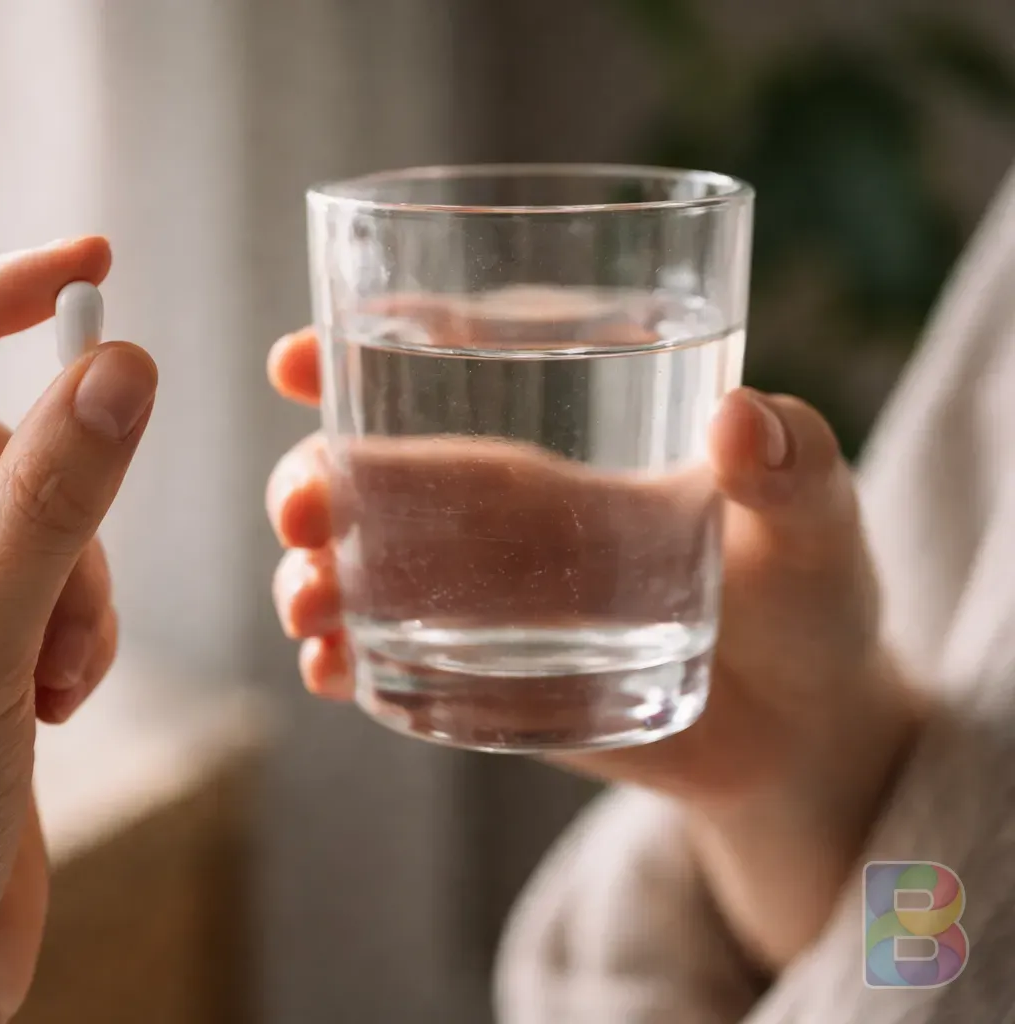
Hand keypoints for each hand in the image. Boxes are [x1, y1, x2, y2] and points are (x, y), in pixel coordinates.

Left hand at [0, 238, 156, 1023]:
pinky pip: (50, 573)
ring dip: (72, 586)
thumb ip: (48, 509)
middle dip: (42, 518)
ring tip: (57, 681)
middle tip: (58, 609)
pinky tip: (57, 704)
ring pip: (28, 511)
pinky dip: (79, 625)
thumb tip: (121, 370)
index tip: (87, 263)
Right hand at [265, 326, 922, 970]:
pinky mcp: (478, 679)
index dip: (362, 353)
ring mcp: (479, 602)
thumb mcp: (818, 522)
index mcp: (561, 452)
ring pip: (358, 571)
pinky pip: (385, 664)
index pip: (445, 378)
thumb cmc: (812, 600)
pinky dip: (341, 662)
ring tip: (310, 603)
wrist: (804, 737)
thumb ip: (795, 467)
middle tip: (300, 509)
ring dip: (309, 576)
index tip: (292, 357)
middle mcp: (500, 518)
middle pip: (370, 478)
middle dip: (310, 479)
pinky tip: (328, 669)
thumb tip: (739, 423)